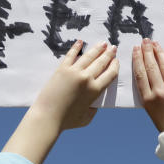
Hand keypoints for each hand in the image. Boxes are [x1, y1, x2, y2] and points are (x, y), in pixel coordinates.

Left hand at [2, 40, 118, 163]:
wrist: (47, 117)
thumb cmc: (67, 121)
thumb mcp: (87, 118)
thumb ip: (94, 109)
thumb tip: (95, 101)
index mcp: (95, 90)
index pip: (110, 74)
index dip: (115, 66)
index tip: (116, 60)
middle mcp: (87, 78)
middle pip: (101, 62)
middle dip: (109, 54)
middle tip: (113, 47)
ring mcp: (74, 72)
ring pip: (89, 56)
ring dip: (97, 48)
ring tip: (103, 43)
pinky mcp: (62, 69)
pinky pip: (71, 55)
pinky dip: (76, 47)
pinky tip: (80, 42)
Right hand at [132, 38, 163, 132]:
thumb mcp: (151, 111)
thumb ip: (148, 95)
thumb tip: (146, 77)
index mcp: (147, 99)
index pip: (140, 74)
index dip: (138, 59)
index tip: (136, 48)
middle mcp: (159, 92)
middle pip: (151, 67)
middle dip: (147, 51)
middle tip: (145, 40)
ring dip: (160, 53)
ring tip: (156, 44)